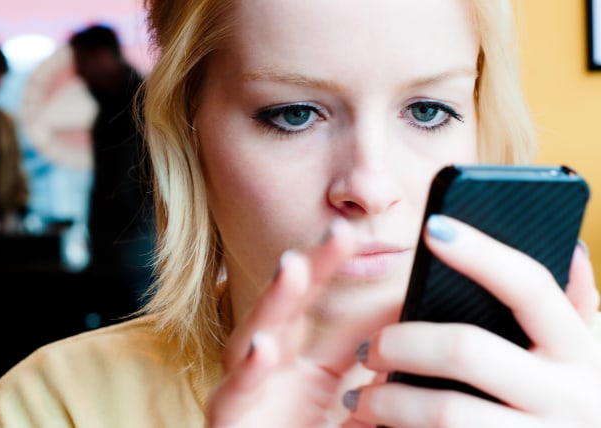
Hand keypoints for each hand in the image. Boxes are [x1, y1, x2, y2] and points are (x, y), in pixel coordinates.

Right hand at [207, 219, 400, 426]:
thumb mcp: (358, 408)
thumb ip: (378, 367)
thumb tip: (414, 319)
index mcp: (300, 358)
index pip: (319, 303)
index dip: (334, 267)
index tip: (359, 233)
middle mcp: (270, 365)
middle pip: (288, 307)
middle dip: (311, 267)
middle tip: (339, 232)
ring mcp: (246, 389)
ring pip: (255, 336)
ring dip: (274, 303)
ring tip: (294, 268)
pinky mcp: (229, 419)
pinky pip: (235, 392)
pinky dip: (248, 371)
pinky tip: (263, 348)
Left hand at [346, 216, 600, 427]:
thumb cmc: (569, 410)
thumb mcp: (585, 361)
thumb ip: (574, 310)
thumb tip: (567, 242)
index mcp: (581, 353)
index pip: (531, 287)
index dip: (482, 254)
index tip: (432, 228)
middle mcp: (571, 397)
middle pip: (466, 349)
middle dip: (402, 344)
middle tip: (369, 350)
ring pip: (445, 412)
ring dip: (388, 403)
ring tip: (359, 400)